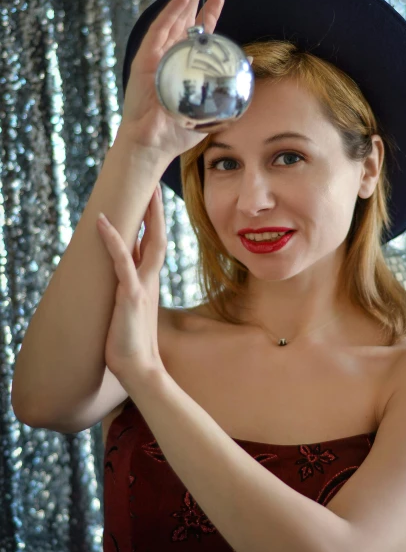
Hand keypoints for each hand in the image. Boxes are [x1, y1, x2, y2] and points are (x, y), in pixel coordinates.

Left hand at [96, 184, 166, 389]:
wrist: (140, 368)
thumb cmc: (132, 344)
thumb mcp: (132, 311)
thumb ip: (131, 293)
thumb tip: (123, 282)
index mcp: (149, 282)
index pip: (153, 244)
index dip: (152, 220)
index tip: (152, 198)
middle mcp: (150, 280)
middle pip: (157, 236)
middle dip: (155, 209)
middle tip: (155, 183)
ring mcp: (142, 286)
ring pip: (148, 242)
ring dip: (145, 215)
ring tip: (144, 190)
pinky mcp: (130, 295)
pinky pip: (121, 261)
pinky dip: (112, 239)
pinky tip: (103, 221)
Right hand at [120, 0, 224, 158]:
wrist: (154, 146)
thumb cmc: (179, 131)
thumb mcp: (212, 105)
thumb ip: (229, 83)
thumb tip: (250, 60)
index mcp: (184, 65)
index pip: (197, 33)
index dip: (209, 13)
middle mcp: (169, 56)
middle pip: (183, 17)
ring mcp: (156, 56)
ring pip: (172, 18)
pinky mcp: (145, 60)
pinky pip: (159, 31)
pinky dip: (171, 13)